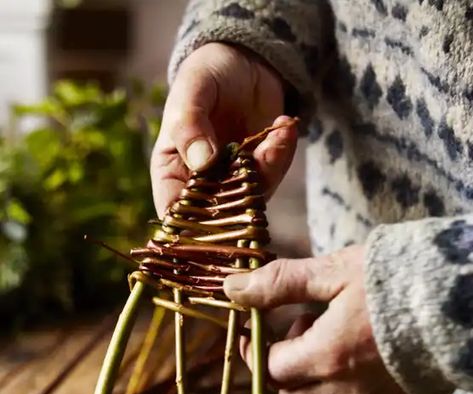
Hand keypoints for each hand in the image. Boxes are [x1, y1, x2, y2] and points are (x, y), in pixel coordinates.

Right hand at [151, 43, 297, 215]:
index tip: (217, 215)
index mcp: (171, 171)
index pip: (176, 214)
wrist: (243, 61)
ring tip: (277, 131)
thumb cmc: (206, 74)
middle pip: (218, 217)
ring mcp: (232, 183)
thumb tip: (201, 162)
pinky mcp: (259, 175)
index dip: (192, 227)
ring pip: (250, 200)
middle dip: (242, 196)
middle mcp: (201, 185)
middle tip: (260, 158)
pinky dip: (282, 156)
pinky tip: (284, 126)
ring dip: (269, 169)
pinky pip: (272, 179)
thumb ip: (190, 125)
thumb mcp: (193, 91)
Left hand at [224, 246, 418, 393]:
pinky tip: (363, 369)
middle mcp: (346, 390)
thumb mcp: (333, 273)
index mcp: (324, 356)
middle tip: (304, 331)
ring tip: (336, 344)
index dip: (256, 349)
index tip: (257, 329)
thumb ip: (280, 283)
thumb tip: (231, 287)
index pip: (270, 368)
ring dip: (315, 385)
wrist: (462, 298)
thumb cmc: (396, 279)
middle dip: (284, 370)